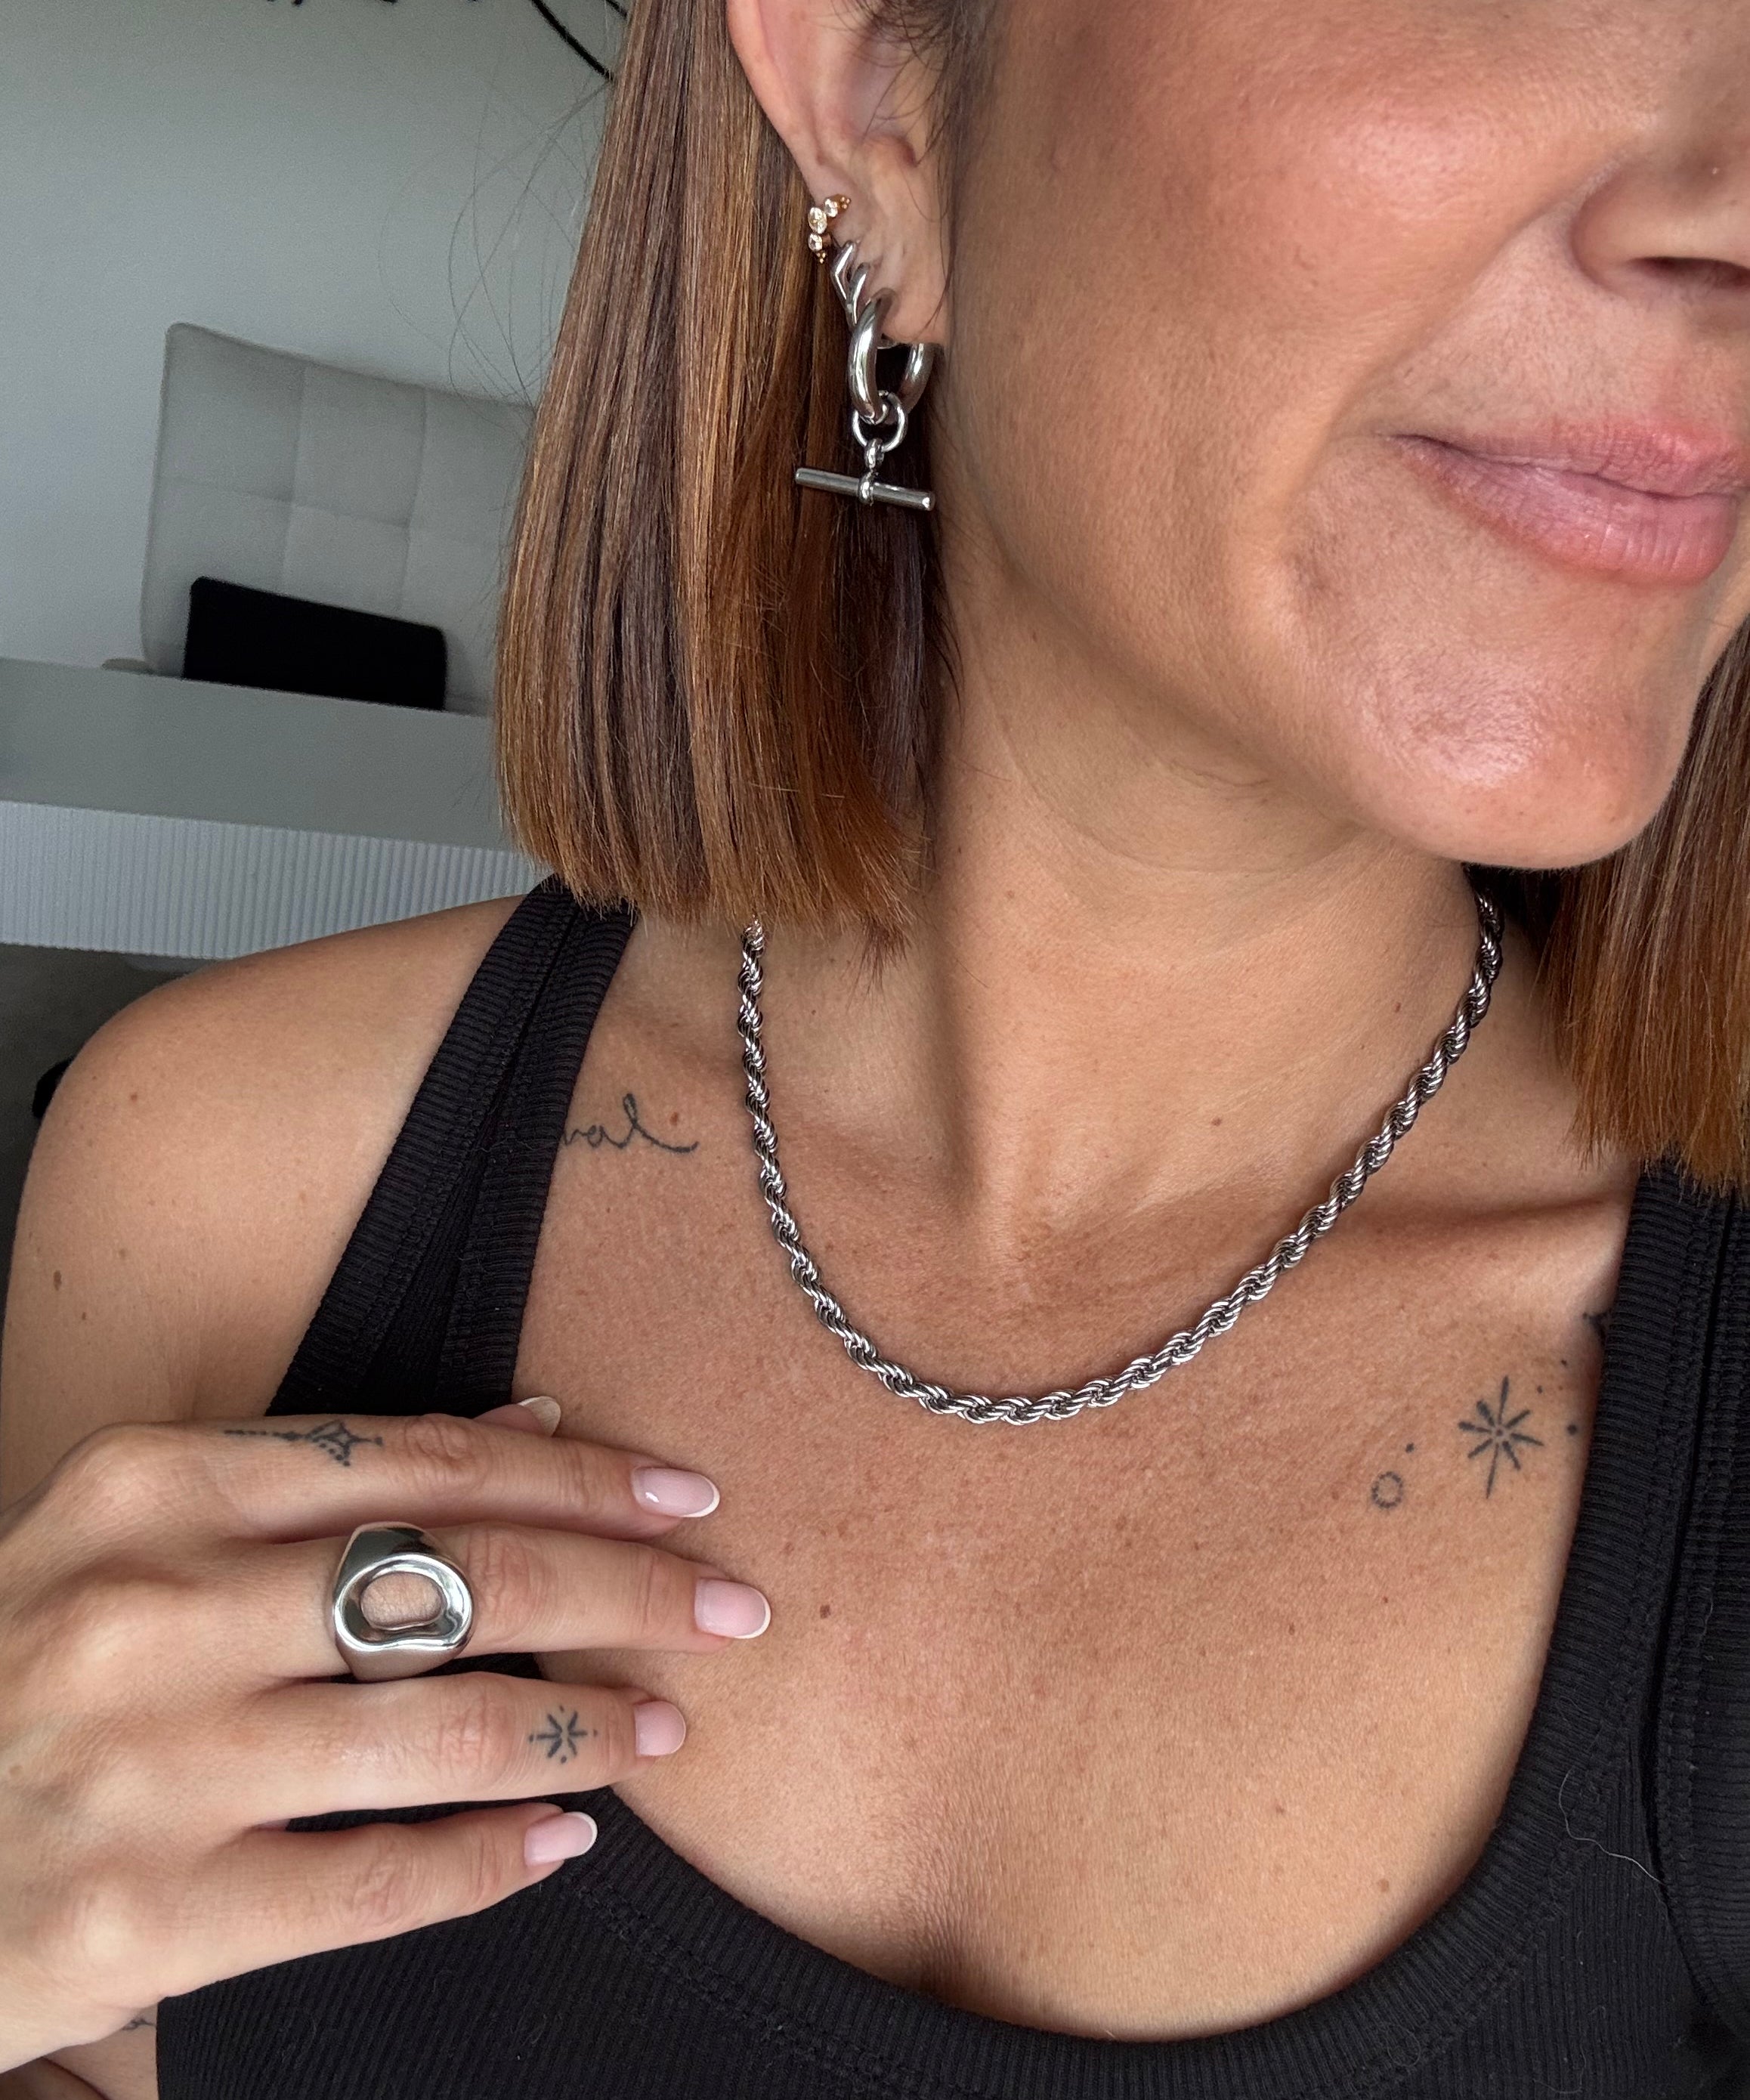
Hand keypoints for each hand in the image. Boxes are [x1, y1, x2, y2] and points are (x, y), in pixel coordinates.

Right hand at [0, 1399, 765, 2070]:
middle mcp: (147, 1609)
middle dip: (626, 1589)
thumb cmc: (35, 1665)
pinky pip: (375, 1880)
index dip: (577, 1477)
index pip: (418, 1463)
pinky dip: (490, 1860)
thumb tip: (533, 1426)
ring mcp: (147, 1766)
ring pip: (437, 1731)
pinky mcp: (147, 1914)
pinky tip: (561, 1841)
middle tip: (734, 1607)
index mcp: (150, 1488)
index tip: (686, 1494)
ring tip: (665, 1726)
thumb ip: (327, 1477)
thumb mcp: (143, 1533)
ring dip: (583, 1729)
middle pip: (455, 1581)